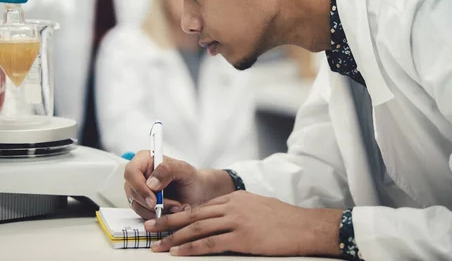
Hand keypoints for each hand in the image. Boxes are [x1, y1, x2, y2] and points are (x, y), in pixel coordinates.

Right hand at [123, 151, 234, 219]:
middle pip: (132, 191)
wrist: (198, 193)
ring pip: (137, 205)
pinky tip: (173, 212)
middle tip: (173, 206)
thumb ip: (168, 170)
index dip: (139, 187)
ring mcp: (139, 191)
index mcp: (145, 159)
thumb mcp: (184, 170)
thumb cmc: (191, 178)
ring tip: (177, 207)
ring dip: (157, 211)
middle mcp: (139, 174)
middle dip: (151, 203)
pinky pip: (143, 214)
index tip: (154, 200)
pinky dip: (158, 217)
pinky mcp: (142, 205)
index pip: (131, 172)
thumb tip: (151, 183)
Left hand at [145, 191, 342, 256]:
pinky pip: (210, 243)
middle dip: (168, 223)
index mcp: (233, 198)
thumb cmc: (282, 219)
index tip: (163, 221)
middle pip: (192, 215)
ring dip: (174, 238)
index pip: (200, 207)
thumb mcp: (256, 206)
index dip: (179, 215)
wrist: (303, 226)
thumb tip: (218, 220)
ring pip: (197, 229)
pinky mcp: (242, 237)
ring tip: (157, 244)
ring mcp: (236, 221)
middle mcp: (231, 206)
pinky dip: (191, 248)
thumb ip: (235, 210)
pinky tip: (179, 252)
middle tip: (149, 229)